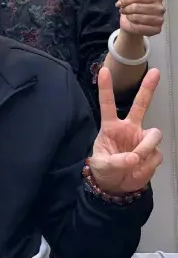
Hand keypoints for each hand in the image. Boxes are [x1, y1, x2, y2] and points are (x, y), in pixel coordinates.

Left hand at [89, 67, 163, 193]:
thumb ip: (116, 161)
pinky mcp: (153, 153)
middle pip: (141, 105)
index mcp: (111, 127)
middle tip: (155, 72)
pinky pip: (156, 155)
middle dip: (148, 88)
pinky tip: (139, 169)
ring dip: (145, 148)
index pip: (108, 104)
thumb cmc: (104, 170)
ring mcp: (143, 139)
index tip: (103, 71)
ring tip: (135, 161)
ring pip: (154, 135)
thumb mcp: (102, 166)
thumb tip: (133, 158)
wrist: (117, 186)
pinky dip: (148, 165)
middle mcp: (129, 128)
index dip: (106, 88)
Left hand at [117, 0, 165, 36]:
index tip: (120, 3)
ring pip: (138, 17)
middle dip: (126, 9)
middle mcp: (161, 8)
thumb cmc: (132, 5)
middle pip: (137, 7)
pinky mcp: (156, 30)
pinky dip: (133, 26)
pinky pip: (141, 28)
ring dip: (129, 17)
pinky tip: (134, 24)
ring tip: (128, 16)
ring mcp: (160, 20)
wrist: (129, 22)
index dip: (126, 0)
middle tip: (124, 10)